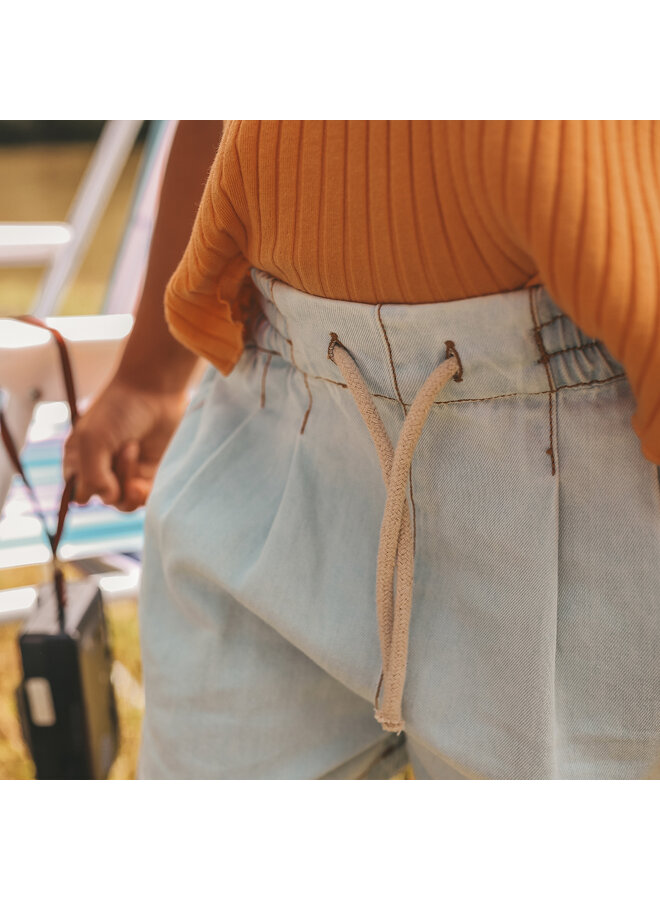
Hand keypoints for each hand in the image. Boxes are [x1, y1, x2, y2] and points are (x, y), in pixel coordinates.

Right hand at [63, 377, 189, 510]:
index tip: (98, 460)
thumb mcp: (93, 440)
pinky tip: (144, 462)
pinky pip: (144, 499)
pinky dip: (144, 487)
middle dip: (113, 476)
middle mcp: (102, 471)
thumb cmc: (119, 410)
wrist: (155, 391)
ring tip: (133, 447)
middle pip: (103, 499)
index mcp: (80, 462)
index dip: (88, 486)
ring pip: (124, 502)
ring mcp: (128, 475)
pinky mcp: (151, 476)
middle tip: (124, 445)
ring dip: (128, 477)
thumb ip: (93, 476)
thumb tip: (109, 498)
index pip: (78, 495)